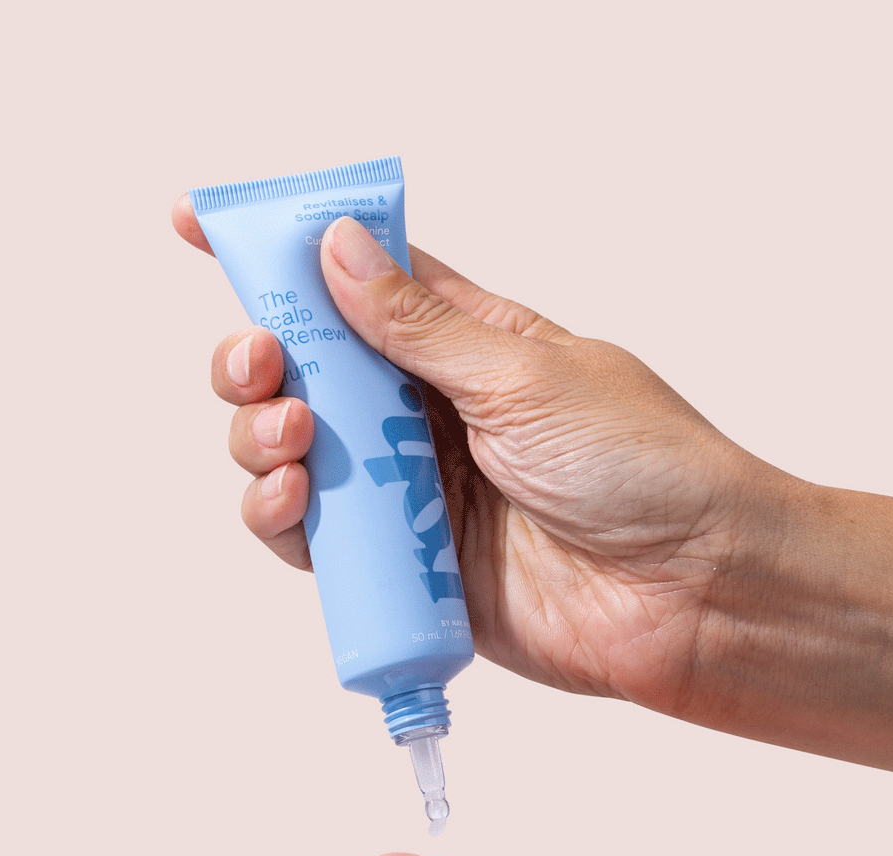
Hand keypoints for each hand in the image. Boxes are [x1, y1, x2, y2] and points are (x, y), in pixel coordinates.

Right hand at [175, 202, 892, 780]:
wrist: (692, 592)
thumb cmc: (642, 467)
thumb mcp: (526, 374)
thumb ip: (419, 326)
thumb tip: (335, 247)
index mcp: (468, 346)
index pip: (358, 283)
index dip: (282, 253)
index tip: (200, 227)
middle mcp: (431, 416)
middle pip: (308, 374)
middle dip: (260, 359)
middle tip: (260, 360)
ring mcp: (414, 494)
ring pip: (295, 456)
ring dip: (262, 436)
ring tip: (292, 435)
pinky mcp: (407, 569)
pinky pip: (318, 541)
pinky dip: (282, 517)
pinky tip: (291, 496)